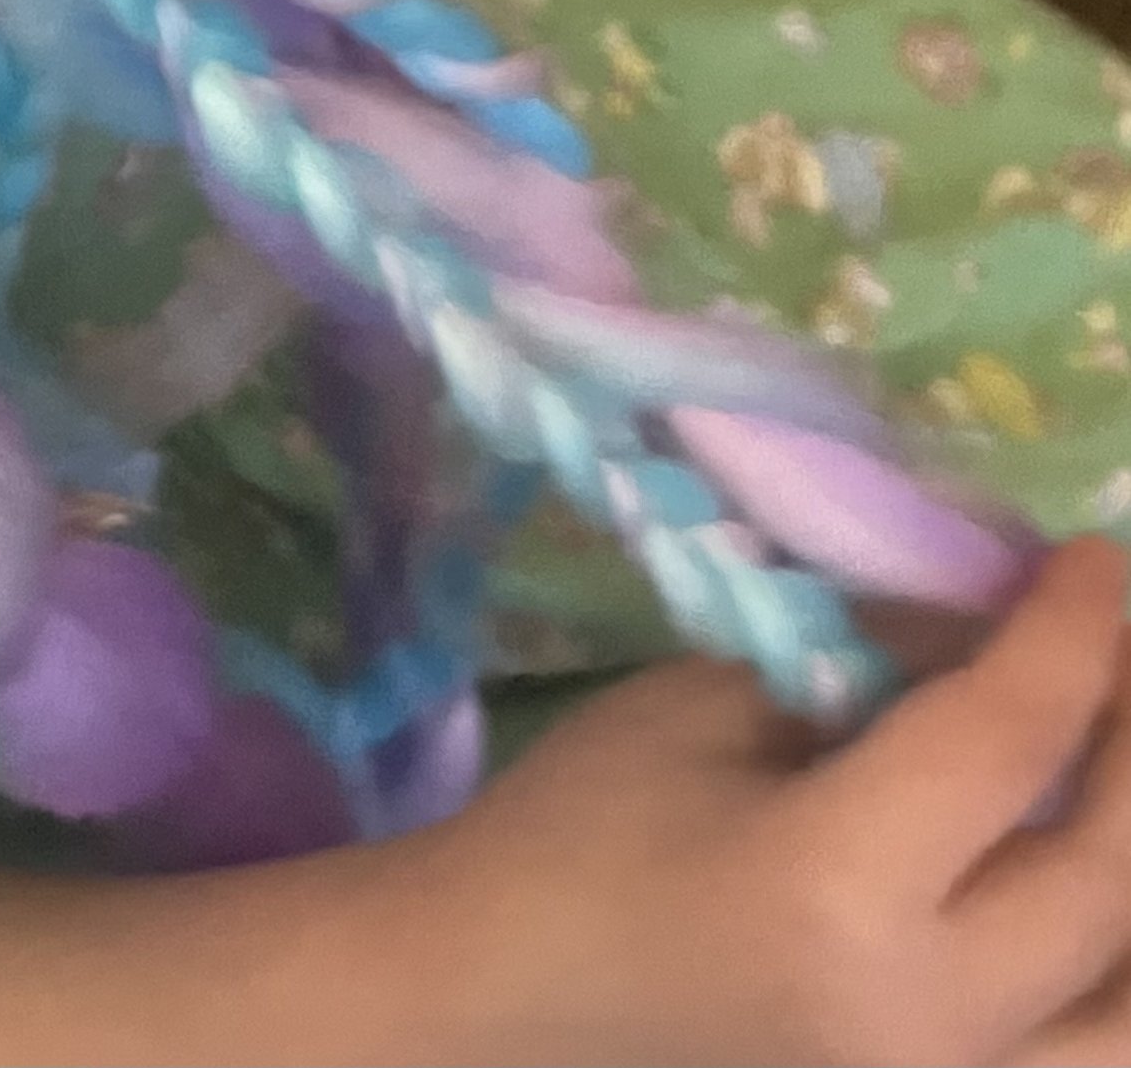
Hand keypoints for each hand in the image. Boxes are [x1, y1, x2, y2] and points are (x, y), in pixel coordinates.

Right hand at [418, 536, 1130, 1066]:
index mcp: (838, 888)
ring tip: (1117, 773)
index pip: (1008, 742)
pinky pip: (1080, 1057)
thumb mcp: (715, 707)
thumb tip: (999, 623)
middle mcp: (924, 1016)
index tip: (1093, 558)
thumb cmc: (582, 829)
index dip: (1071, 636)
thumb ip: (873, 670)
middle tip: (1118, 642)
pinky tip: (1093, 887)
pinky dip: (1110, 975)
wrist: (506, 995)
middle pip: (1106, 877)